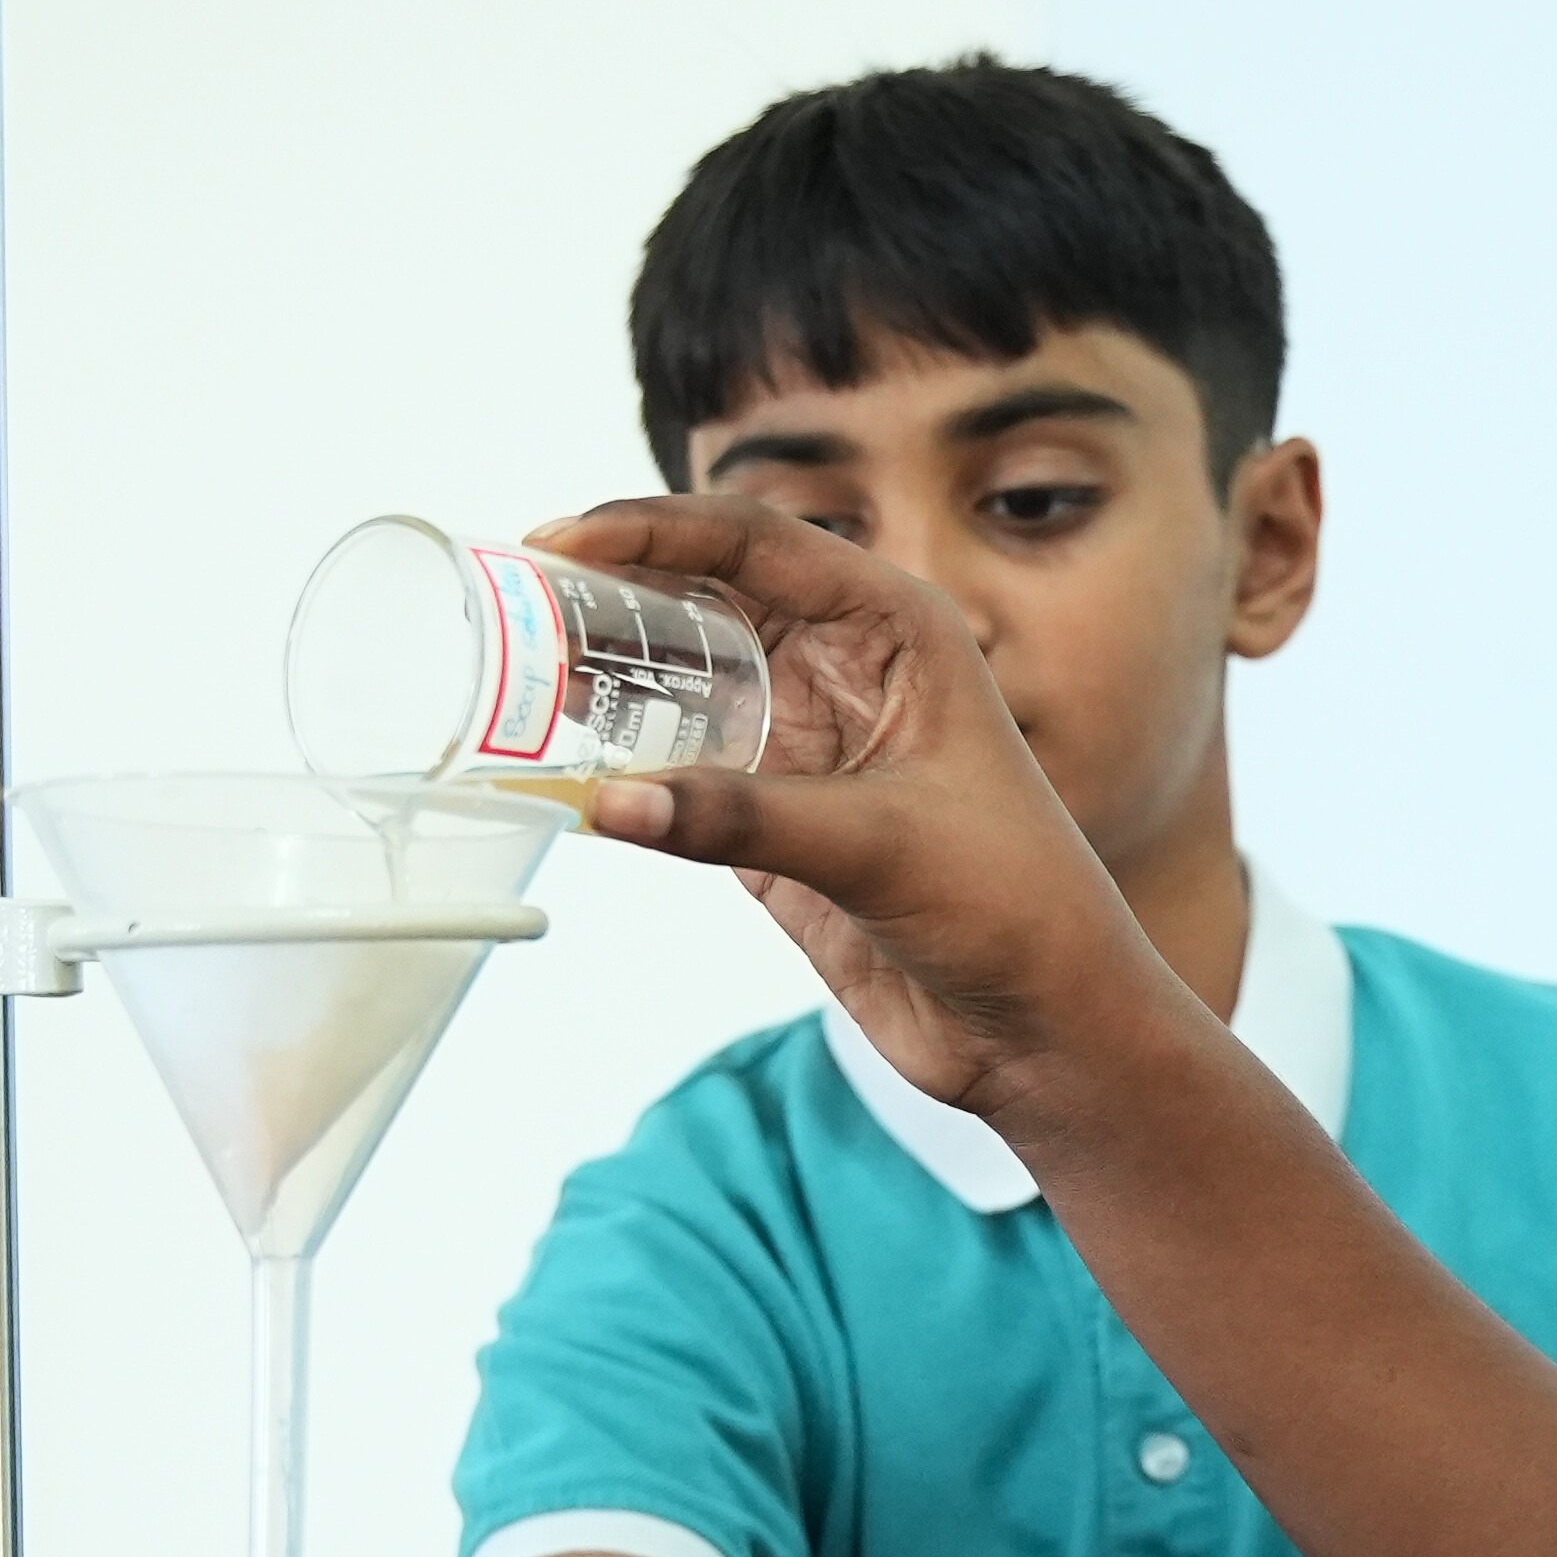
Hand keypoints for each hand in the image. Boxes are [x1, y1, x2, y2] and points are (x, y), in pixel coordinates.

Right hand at [523, 495, 1177, 1126]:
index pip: (755, 542)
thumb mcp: (879, 845)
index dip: (652, 529)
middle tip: (510, 603)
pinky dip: (621, 757)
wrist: (1045, 1027)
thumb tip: (611, 801)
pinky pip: (680, 766)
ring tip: (516, 671)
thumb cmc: (1015, 908)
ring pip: (682, 676)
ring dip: (606, 670)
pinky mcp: (777, 818)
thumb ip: (743, 819)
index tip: (561, 540)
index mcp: (896, 627)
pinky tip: (561, 758)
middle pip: (703, 595)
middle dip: (609, 592)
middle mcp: (846, 666)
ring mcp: (806, 742)